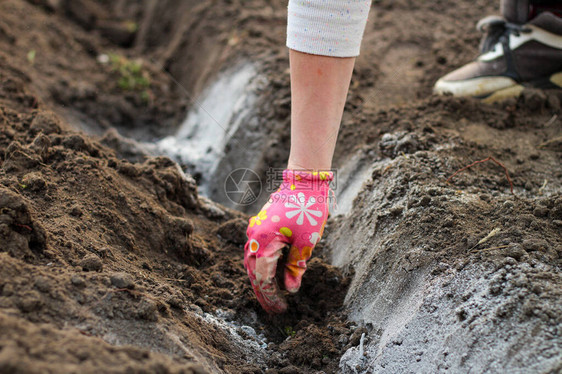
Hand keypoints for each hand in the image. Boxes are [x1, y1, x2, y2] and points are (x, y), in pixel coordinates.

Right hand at [244, 169, 332, 312]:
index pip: (262, 279)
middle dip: (263, 292)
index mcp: (263, 243)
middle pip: (253, 273)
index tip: (280, 309)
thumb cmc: (307, 210)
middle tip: (274, 308)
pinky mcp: (259, 225)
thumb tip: (289, 289)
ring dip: (260, 280)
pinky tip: (272, 273)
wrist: (303, 181)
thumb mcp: (306, 243)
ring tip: (272, 295)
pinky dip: (261, 265)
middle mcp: (254, 238)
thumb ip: (295, 267)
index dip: (270, 297)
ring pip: (252, 262)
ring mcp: (254, 230)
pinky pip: (255, 250)